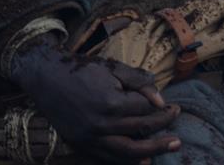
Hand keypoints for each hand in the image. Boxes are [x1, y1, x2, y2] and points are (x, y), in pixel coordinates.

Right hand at [10, 34, 180, 163]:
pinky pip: (108, 158)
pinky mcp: (80, 144)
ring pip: (127, 152)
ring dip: (152, 151)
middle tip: (177, 121)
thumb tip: (161, 100)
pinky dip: (127, 161)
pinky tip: (144, 160)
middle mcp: (100, 124)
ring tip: (171, 147)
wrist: (45, 77)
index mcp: (110, 102)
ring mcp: (89, 138)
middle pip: (140, 130)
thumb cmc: (82, 69)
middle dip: (163, 127)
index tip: (172, 105)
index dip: (162, 107)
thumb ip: (139, 82)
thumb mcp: (113, 68)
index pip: (145, 109)